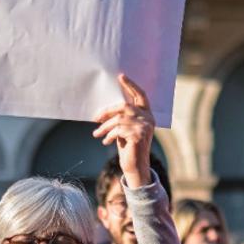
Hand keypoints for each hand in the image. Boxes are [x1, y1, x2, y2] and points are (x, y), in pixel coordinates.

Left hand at [92, 74, 155, 188]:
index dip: (131, 85)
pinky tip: (105, 141)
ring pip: (118, 119)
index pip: (141, 95)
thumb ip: (121, 118)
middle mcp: (148, 119)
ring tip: (97, 134)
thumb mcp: (124, 129)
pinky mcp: (139, 136)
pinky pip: (118, 130)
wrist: (135, 167)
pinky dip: (108, 135)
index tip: (121, 76)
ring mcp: (145, 127)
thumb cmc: (128, 147)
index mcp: (147, 115)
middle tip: (95, 117)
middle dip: (107, 111)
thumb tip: (103, 111)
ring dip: (104, 127)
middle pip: (125, 106)